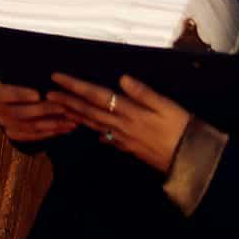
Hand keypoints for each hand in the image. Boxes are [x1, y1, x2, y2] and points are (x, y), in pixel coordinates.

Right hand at [0, 75, 74, 141]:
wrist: (19, 93)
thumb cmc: (25, 76)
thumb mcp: (24, 70)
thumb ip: (30, 71)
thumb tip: (43, 64)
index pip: (4, 93)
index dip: (20, 95)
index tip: (38, 94)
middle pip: (19, 112)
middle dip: (43, 110)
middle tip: (63, 107)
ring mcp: (3, 122)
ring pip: (28, 127)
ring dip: (51, 124)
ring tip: (70, 121)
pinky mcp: (12, 133)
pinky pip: (31, 137)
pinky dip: (49, 133)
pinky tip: (63, 128)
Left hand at [46, 72, 191, 174]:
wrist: (192, 161)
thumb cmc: (184, 129)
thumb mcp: (168, 107)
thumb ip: (144, 93)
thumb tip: (122, 79)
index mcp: (130, 112)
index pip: (96, 95)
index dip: (75, 86)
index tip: (56, 77)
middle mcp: (122, 126)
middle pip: (89, 111)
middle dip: (66, 101)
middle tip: (47, 94)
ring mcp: (124, 139)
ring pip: (94, 125)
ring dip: (74, 115)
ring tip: (59, 108)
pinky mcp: (130, 148)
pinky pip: (106, 138)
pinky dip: (95, 132)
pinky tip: (90, 130)